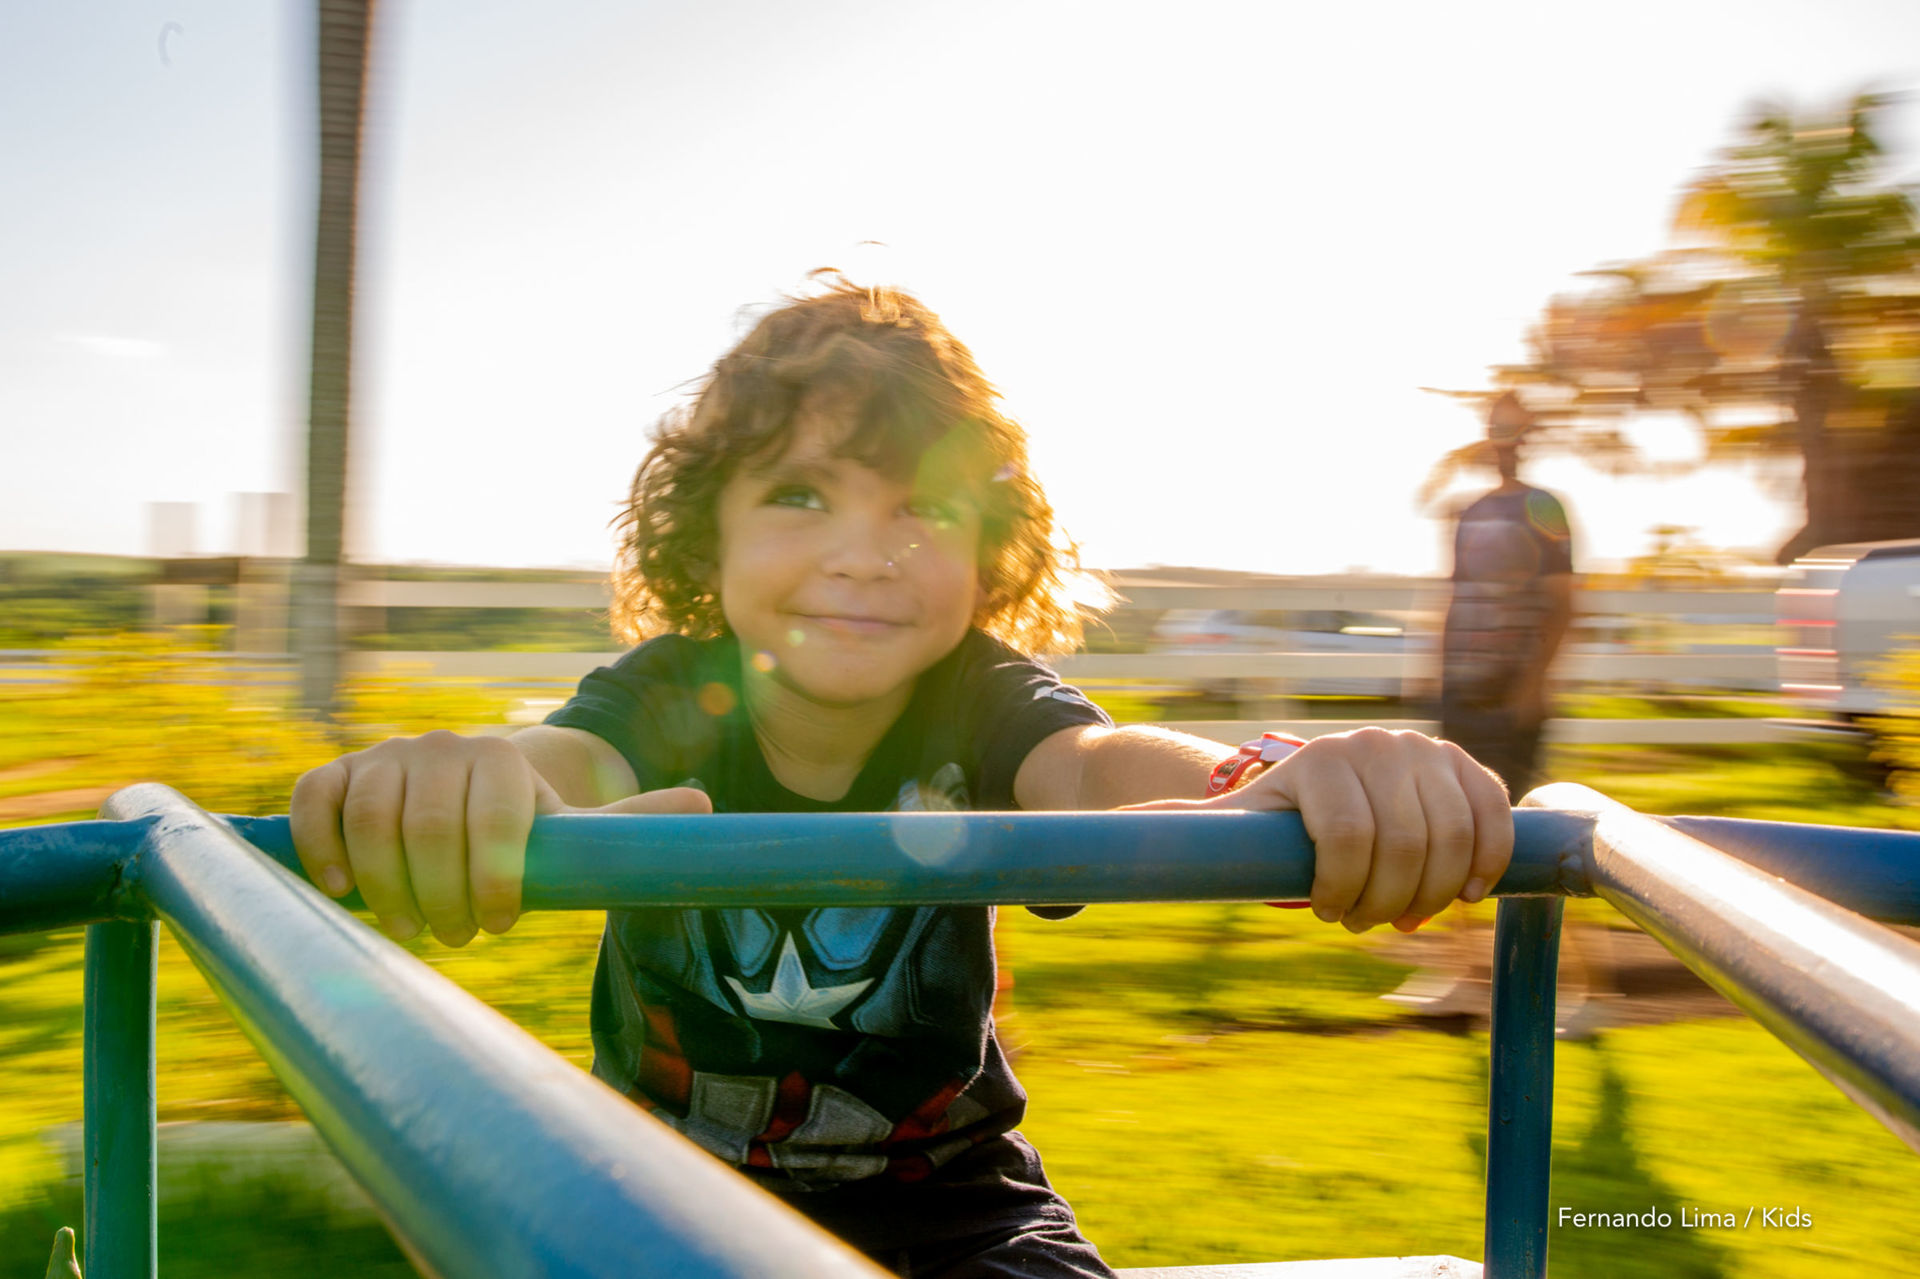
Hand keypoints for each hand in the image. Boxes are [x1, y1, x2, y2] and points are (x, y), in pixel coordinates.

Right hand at [290, 731, 711, 945]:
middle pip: (427, 830)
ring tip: (409, 926)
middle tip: (455, 936)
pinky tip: (344, 889)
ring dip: (386, 886)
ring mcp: (384, 759)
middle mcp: (440, 748)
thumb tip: (708, 801)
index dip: (494, 879)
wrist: (465, 794)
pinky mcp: (336, 775)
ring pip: (371, 821)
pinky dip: (322, 847)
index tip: (499, 922)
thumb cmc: (525, 829)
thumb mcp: (578, 829)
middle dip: (440, 895)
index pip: (493, 820)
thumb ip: (632, 823)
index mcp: (501, 760)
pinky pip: (315, 804)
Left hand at [1128, 727, 1511, 932]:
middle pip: (1403, 845)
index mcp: (1317, 763)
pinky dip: (1487, 860)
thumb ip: (1174, 831)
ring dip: (1434, 891)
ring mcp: (1425, 752)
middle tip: (1365, 923)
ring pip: (1453, 837)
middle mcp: (1376, 746)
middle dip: (1386, 901)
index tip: (1325, 915)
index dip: (1342, 891)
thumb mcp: (1226, 828)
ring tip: (1405, 914)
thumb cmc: (1274, 823)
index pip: (1346, 838)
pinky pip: (1494, 817)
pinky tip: (1462, 894)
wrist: (1323, 788)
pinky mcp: (1464, 766)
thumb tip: (1105, 837)